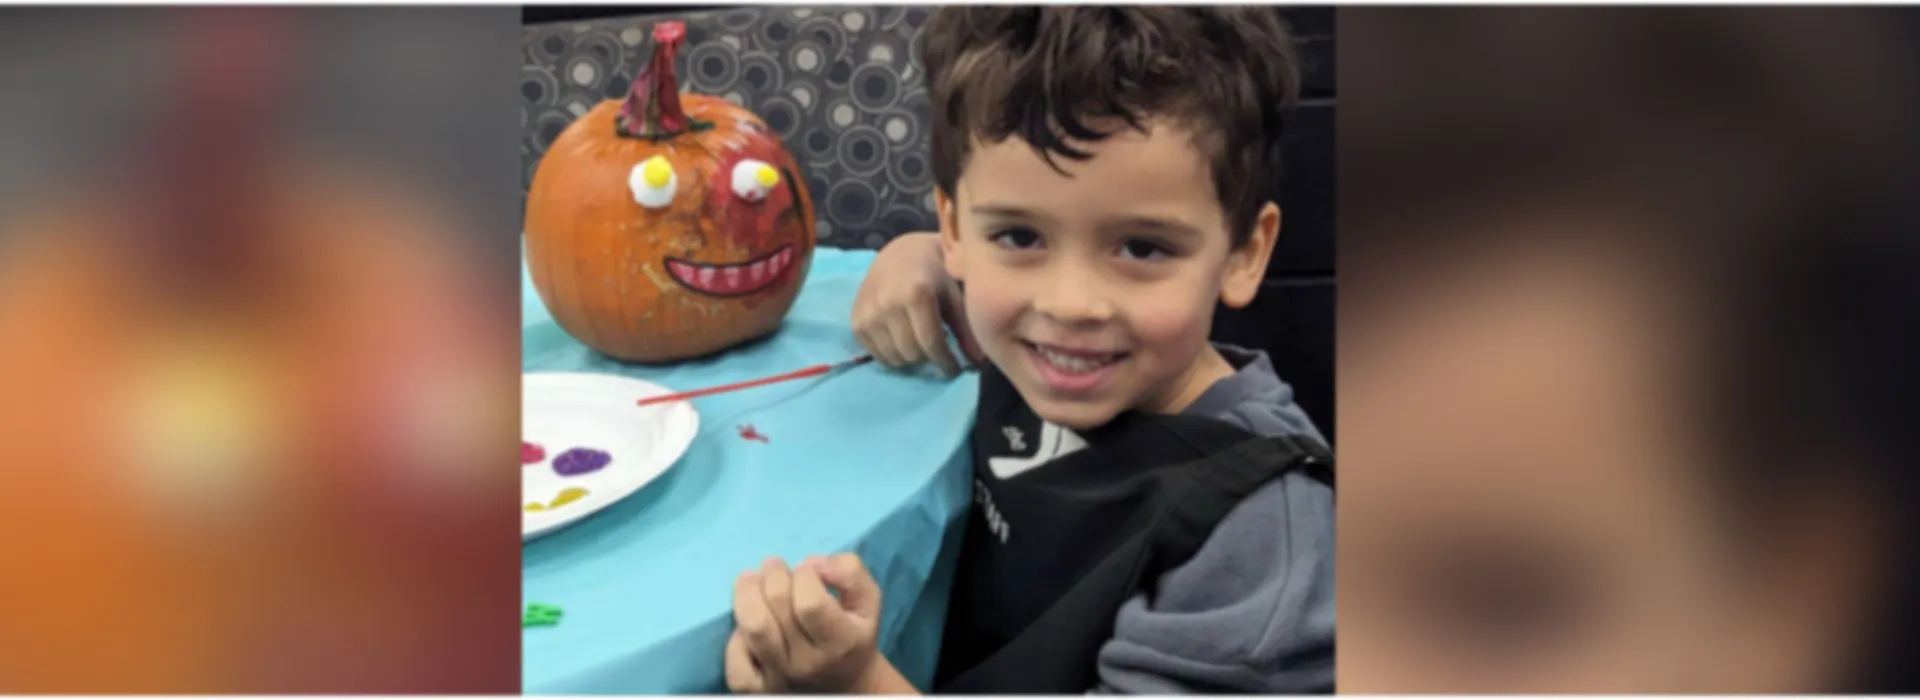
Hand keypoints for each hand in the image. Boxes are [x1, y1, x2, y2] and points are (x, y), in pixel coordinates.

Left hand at [726, 554, 887, 693]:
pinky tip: (747, 622)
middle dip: (773, 575)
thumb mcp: (868, 600)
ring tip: (751, 579)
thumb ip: (848, 571)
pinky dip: (736, 633)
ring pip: (753, 627)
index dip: (804, 575)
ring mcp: (779, 678)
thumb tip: (811, 563)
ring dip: (746, 592)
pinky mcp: (756, 689)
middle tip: (774, 565)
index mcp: (841, 642)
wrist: (846, 685)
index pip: (810, 603)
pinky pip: (735, 656)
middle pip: (777, 608)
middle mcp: (808, 664)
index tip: (807, 570)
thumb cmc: (854, 633)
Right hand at [851, 232, 983, 376]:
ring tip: (920, 345)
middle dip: (929, 358)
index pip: (931, 343)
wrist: (901, 253)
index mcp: (916, 293)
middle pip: (912, 353)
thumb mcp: (954, 295)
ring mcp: (868, 313)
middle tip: (937, 350)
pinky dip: (892, 355)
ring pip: (894, 358)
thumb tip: (977, 362)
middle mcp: (887, 303)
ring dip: (911, 358)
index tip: (955, 370)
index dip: (946, 363)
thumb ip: (965, 328)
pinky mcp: (855, 321)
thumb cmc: (935, 272)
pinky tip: (902, 340)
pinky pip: (876, 354)